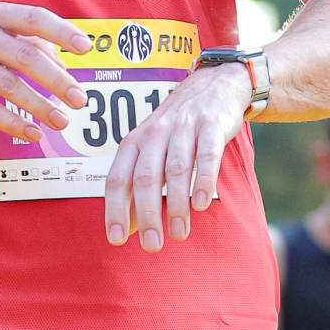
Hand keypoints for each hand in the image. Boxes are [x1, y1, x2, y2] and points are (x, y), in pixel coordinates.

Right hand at [0, 6, 90, 143]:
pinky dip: (13, 123)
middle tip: (79, 98)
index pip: (34, 18)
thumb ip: (29, 44)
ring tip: (62, 121)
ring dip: (40, 106)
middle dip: (57, 80)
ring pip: (9, 86)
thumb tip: (64, 66)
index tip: (85, 48)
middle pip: (26, 56)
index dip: (62, 32)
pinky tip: (32, 134)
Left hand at [104, 65, 249, 250]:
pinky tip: (200, 205)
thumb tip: (128, 228)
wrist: (214, 84)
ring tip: (178, 234)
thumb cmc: (178, 128)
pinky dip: (202, 181)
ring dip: (176, 205)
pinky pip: (206, 156)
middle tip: (152, 246)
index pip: (118, 179)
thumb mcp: (152, 150)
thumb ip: (139, 186)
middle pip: (145, 178)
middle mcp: (155, 134)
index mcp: (135, 142)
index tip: (116, 239)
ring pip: (175, 170)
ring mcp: (184, 128)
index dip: (115, 210)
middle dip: (147, 215)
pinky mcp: (212, 125)